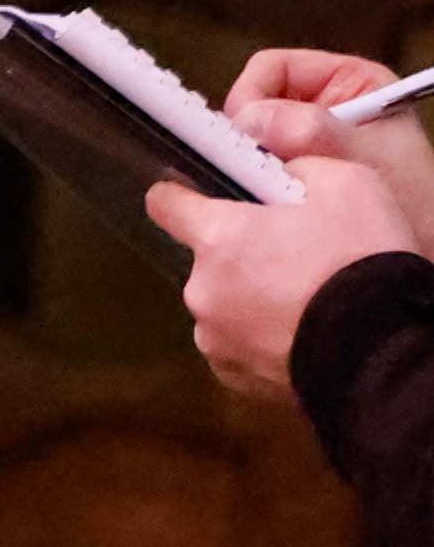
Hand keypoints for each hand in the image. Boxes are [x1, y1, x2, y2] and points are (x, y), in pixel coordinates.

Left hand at [149, 152, 424, 407]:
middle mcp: (200, 290)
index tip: (190, 192)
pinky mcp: (233, 376)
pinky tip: (301, 330)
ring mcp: (213, 339)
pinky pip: (240, 343)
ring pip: (225, 305)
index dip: (179, 194)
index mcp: (218, 238)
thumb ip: (298, 169)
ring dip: (252, 298)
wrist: (378, 346)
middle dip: (243, 253)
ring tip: (305, 298)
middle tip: (294, 253)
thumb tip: (280, 173)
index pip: (167, 205)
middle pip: (210, 260)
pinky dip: (262, 335)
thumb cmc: (358, 255)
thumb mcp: (345, 183)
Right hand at [218, 45, 433, 213]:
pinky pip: (254, 176)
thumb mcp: (364, 153)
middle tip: (250, 167)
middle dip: (247, 137)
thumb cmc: (415, 197)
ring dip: (251, 167)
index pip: (273, 69)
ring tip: (268, 190)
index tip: (242, 133)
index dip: (250, 96)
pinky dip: (254, 189)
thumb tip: (251, 117)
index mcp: (347, 83)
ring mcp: (303, 145)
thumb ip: (312, 130)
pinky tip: (270, 205)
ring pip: (249, 143)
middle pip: (253, 107)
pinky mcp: (291, 179)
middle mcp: (321, 109)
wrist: (426, 244)